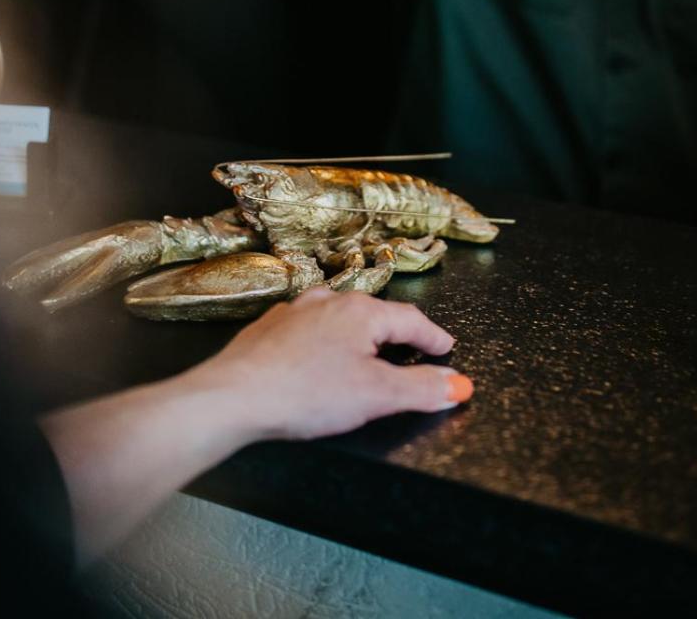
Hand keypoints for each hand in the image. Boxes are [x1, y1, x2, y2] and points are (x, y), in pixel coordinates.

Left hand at [194, 287, 472, 440]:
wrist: (235, 395)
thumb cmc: (308, 393)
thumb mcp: (377, 396)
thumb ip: (422, 389)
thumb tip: (460, 384)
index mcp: (361, 311)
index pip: (410, 319)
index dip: (432, 337)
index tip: (447, 348)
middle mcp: (329, 300)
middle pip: (374, 314)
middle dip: (396, 332)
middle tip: (414, 350)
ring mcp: (295, 310)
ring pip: (338, 316)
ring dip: (358, 332)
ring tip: (368, 349)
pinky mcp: (269, 328)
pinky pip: (309, 327)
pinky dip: (325, 339)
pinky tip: (320, 355)